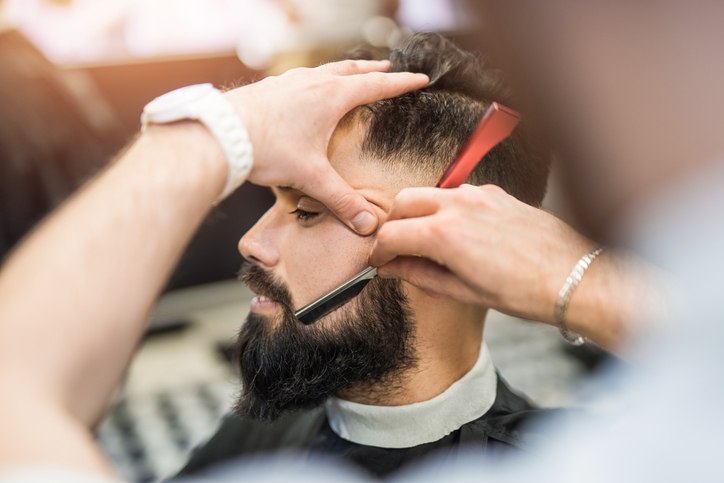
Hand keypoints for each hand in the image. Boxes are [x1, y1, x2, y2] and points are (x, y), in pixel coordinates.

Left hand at [225, 60, 428, 234]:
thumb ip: (342, 201)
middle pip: (352, 70)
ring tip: (349, 74)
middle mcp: (312, 83)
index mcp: (331, 98)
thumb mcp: (310, 178)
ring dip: (343, 70)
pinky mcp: (270, 87)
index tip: (420, 79)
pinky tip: (306, 89)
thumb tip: (369, 225)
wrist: (221, 133)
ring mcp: (289, 81)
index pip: (377, 86)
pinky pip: (301, 77)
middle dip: (373, 70)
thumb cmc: (266, 149)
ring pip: (325, 70)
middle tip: (387, 67)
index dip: (402, 83)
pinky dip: (315, 78)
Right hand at [368, 184, 595, 324]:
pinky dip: (447, 211)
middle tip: (397, 250)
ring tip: (430, 247)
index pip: (391, 234)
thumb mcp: (463, 292)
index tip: (380, 262)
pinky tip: (460, 237)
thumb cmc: (525, 291)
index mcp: (444, 234)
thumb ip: (421, 275)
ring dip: (420, 215)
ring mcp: (479, 194)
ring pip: (430, 194)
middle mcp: (458, 205)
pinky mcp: (496, 193)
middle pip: (404, 201)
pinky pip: (458, 195)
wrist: (574, 276)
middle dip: (393, 224)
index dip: (379, 251)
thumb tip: (393, 269)